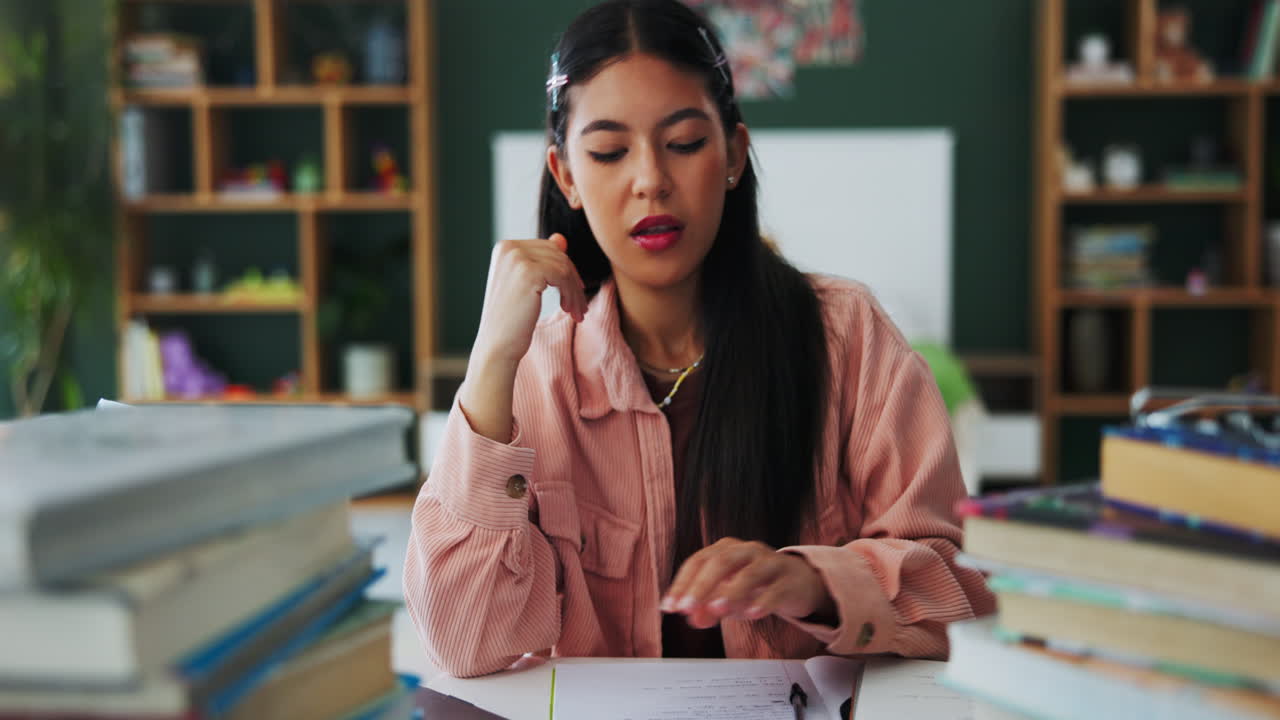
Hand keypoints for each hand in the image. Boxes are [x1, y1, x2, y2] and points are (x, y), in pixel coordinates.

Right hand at [471, 234, 587, 368]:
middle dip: (573, 280)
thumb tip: (561, 238)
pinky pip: (563, 276)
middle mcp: (508, 248)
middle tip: (580, 306)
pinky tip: (569, 311)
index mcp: (505, 247)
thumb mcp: (526, 284)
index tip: (575, 292)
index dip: (566, 270)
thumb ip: (542, 259)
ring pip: (563, 266)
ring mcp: (517, 257)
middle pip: (557, 254)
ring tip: (577, 312)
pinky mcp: (529, 271)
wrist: (497, 345)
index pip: (548, 248)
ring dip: (575, 291)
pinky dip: (571, 294)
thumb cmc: (511, 319)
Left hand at [659, 538, 834, 628]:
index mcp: (726, 550)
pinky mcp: (790, 580)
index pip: (698, 562)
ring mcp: (770, 562)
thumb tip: (692, 618)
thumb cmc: (757, 587)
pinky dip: (763, 601)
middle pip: (721, 562)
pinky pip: (776, 589)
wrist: (798, 583)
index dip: (682, 584)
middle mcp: (747, 551)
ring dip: (732, 591)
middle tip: (688, 607)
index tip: (670, 606)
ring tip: (718, 609)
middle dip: (701, 585)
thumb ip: (708, 608)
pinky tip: (752, 614)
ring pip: (750, 573)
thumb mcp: (728, 598)